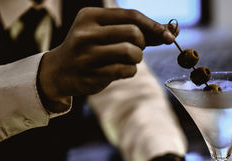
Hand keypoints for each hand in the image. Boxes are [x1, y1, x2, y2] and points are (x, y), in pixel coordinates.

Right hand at [39, 7, 176, 111]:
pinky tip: (121, 71)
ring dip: (137, 59)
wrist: (60, 71)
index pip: (131, 15)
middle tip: (136, 49)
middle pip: (133, 33)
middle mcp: (86, 33)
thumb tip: (171, 31)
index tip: (170, 36)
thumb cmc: (91, 48)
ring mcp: (87, 55)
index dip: (154, 26)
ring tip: (128, 60)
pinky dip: (130, 71)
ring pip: (131, 52)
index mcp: (90, 16)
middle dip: (142, 43)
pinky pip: (126, 71)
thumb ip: (135, 29)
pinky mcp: (92, 74)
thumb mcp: (106, 31)